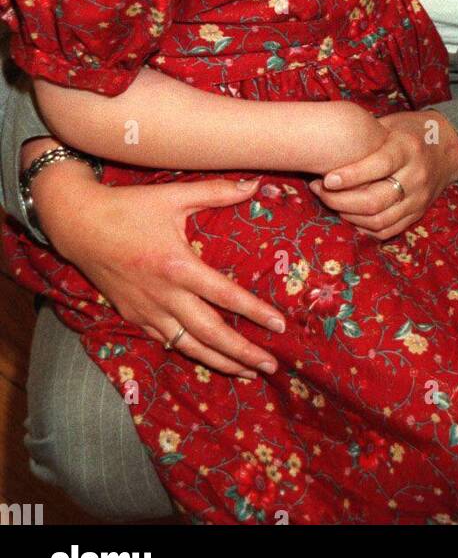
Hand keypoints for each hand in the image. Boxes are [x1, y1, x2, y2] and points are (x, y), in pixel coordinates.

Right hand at [32, 164, 288, 378]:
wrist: (78, 225)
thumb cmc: (128, 207)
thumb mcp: (173, 195)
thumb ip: (217, 192)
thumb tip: (254, 184)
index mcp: (178, 266)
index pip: (225, 295)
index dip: (255, 312)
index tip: (280, 325)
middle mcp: (164, 295)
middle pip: (210, 333)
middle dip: (242, 352)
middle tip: (271, 365)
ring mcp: (147, 310)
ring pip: (188, 346)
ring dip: (219, 361)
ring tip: (247, 372)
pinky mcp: (133, 316)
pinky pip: (166, 341)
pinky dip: (189, 352)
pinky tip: (207, 358)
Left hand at [307, 110, 457, 240]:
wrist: (450, 147)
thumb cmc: (411, 130)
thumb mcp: (391, 124)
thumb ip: (367, 136)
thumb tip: (328, 140)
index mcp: (408, 148)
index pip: (378, 166)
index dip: (350, 176)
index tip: (325, 179)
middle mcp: (416, 175)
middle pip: (375, 200)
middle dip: (340, 200)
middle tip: (318, 190)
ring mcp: (419, 198)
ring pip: (379, 220)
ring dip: (348, 215)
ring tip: (330, 202)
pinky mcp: (418, 213)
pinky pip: (388, 230)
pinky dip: (365, 227)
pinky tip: (349, 215)